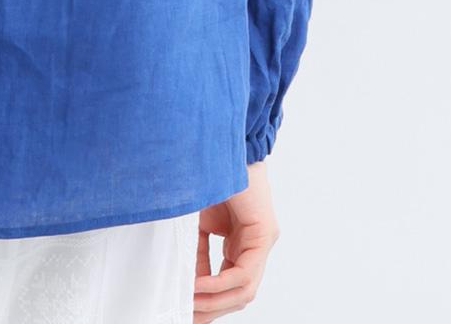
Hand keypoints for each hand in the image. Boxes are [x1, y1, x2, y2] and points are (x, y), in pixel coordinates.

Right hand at [193, 160, 279, 318]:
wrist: (216, 144)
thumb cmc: (207, 176)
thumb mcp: (197, 224)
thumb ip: (197, 253)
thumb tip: (190, 283)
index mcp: (241, 242)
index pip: (230, 284)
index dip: (209, 303)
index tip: (185, 310)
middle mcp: (256, 245)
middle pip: (239, 293)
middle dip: (212, 310)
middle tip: (186, 317)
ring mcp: (263, 240)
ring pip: (245, 289)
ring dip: (215, 302)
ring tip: (189, 304)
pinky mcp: (265, 233)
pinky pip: (244, 273)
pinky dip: (219, 284)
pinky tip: (198, 286)